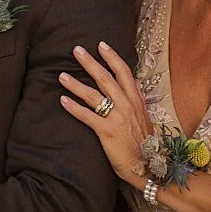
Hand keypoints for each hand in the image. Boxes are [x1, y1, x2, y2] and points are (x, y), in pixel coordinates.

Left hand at [60, 42, 153, 187]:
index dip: (112, 57)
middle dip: (89, 63)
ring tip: (61, 75)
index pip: (124, 72)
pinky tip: (62, 100)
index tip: (101, 45)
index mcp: (136, 101)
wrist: (149, 166)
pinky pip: (87, 116)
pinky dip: (73, 107)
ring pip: (93, 95)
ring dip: (75, 84)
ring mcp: (117, 118)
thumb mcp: (144, 118)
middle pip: (105, 78)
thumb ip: (136, 100)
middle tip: (76, 50)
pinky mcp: (107, 132)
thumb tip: (131, 83)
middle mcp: (127, 105)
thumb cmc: (145, 145)